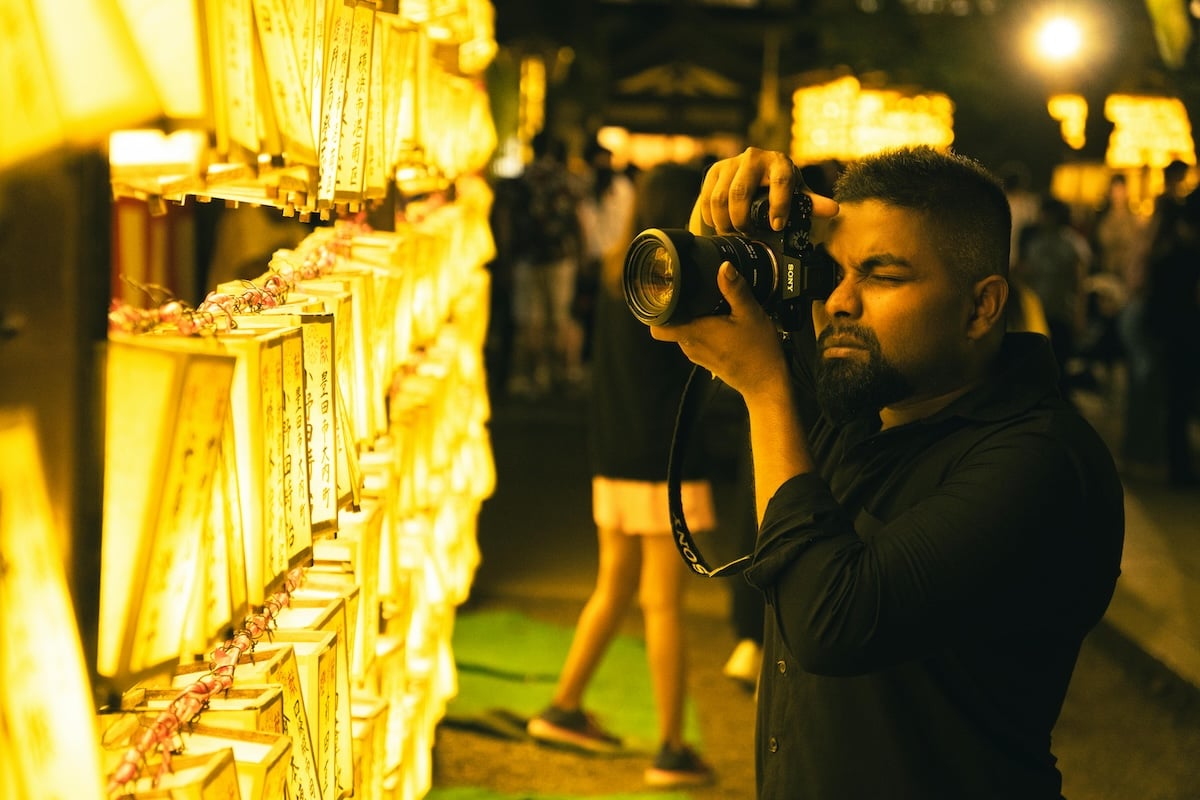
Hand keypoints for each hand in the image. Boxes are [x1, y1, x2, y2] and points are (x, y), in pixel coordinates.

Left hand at [651, 261, 789, 398]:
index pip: (657, 327)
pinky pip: (695, 340)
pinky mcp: (706, 359)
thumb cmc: (758, 351)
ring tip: (706, 304)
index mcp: (694, 333)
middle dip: (677, 308)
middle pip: (670, 324)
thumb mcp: (750, 314)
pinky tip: (717, 321)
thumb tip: (724, 267)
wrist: (766, 383)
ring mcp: (696, 354)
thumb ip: (735, 289)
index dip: (655, 311)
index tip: (662, 294)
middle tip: (689, 291)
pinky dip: (701, 329)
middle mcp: (690, 346)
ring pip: (683, 331)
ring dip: (691, 318)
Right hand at [691, 147, 838, 235]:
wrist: (753, 177)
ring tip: (733, 233)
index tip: (777, 225)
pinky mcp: (714, 171)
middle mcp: (754, 157)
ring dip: (725, 222)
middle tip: (747, 235)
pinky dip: (711, 217)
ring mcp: (732, 163)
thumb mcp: (797, 197)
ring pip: (720, 198)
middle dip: (741, 220)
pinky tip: (721, 224)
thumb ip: (811, 204)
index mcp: (780, 163)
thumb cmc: (779, 190)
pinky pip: (707, 198)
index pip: (780, 181)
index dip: (778, 205)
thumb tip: (833, 209)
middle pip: (740, 192)